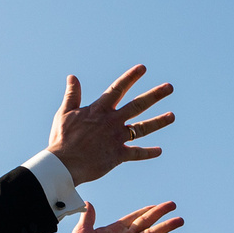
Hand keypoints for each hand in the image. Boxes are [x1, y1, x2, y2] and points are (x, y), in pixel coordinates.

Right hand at [47, 66, 173, 184]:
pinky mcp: (118, 155)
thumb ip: (72, 94)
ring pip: (142, 128)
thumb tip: (72, 77)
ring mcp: (117, 138)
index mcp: (99, 110)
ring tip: (172, 116)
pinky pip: (136, 153)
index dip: (130, 77)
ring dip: (159, 122)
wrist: (64, 164)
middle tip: (170, 87)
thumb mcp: (65, 112)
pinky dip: (148, 153)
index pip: (118, 89)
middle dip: (155, 95)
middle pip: (138, 105)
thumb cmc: (62, 138)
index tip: (143, 68)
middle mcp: (112, 121)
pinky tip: (159, 151)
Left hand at [62, 201, 181, 232]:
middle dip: (160, 213)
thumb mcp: (82, 230)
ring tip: (180, 220)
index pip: (135, 217)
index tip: (156, 205)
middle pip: (147, 222)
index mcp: (115, 229)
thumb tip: (88, 202)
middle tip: (173, 205)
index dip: (146, 210)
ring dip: (166, 226)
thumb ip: (88, 216)